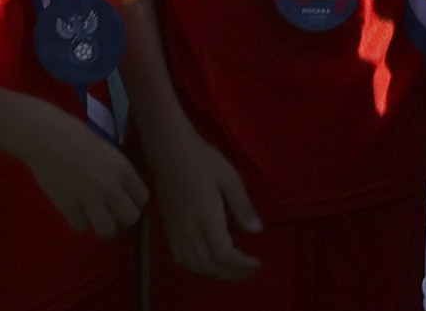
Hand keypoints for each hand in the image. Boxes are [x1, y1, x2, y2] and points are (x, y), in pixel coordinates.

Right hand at [12, 100, 147, 238]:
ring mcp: (89, 198)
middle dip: (124, 219)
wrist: (49, 139)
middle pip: (130, 217)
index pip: (143, 197)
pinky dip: (81, 223)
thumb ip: (116, 171)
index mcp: (123, 168)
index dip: (136, 202)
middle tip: (115, 216)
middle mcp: (110, 186)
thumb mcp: (108, 151)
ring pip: (107, 229)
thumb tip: (120, 188)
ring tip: (99, 223)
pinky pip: (81, 226)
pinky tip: (79, 215)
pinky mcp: (68, 206)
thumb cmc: (77, 136)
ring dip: (104, 228)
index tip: (128, 202)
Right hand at [147, 118, 261, 278]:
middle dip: (231, 273)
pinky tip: (210, 260)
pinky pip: (181, 257)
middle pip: (208, 265)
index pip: (222, 254)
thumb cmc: (204, 160)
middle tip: (251, 270)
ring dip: (215, 272)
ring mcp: (175, 230)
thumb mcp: (230, 179)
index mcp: (205, 217)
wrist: (170, 152)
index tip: (257, 263)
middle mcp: (188, 229)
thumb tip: (256, 231)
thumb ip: (242, 207)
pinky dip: (198, 265)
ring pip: (193, 264)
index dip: (240, 265)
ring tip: (235, 268)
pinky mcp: (168, 228)